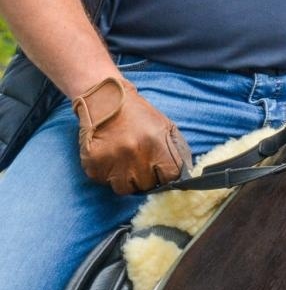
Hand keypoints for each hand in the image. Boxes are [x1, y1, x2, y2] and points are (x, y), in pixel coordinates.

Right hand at [72, 76, 191, 194]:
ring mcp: (114, 163)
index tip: (160, 171)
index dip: (166, 176)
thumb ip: (178, 150)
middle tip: (138, 159)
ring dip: (126, 178)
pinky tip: (110, 157)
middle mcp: (136, 155)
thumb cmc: (138, 115)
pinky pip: (105, 183)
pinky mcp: (94, 167)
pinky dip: (108, 174)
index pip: (170, 178)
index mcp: (156, 144)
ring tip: (123, 159)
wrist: (105, 100)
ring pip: (125, 189)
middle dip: (145, 176)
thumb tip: (187, 174)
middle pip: (147, 186)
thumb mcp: (165, 126)